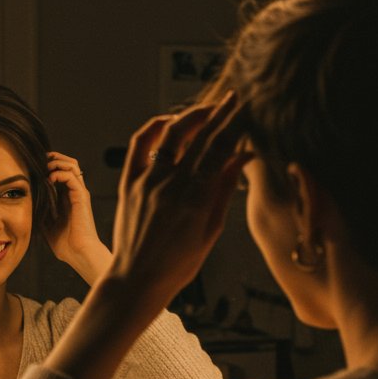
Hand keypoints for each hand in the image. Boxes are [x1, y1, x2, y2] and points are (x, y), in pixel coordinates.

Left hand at [41, 94, 248, 378]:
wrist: (136, 280)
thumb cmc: (178, 264)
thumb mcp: (210, 231)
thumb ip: (223, 191)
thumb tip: (242, 156)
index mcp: (195, 199)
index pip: (221, 149)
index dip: (236, 124)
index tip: (248, 109)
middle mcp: (170, 184)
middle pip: (200, 137)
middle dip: (221, 113)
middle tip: (236, 98)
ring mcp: (147, 181)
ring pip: (171, 134)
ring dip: (191, 117)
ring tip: (208, 111)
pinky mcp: (129, 182)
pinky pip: (140, 145)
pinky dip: (155, 128)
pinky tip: (170, 121)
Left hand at [44, 151, 109, 282]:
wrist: (79, 253)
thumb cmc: (64, 243)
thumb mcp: (45, 224)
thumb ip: (38, 210)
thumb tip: (23, 202)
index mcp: (67, 196)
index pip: (61, 170)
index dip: (48, 164)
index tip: (33, 166)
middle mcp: (75, 192)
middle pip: (69, 162)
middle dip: (54, 158)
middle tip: (39, 161)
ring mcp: (79, 193)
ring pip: (72, 165)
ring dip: (57, 162)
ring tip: (45, 168)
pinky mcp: (82, 197)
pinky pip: (72, 176)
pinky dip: (59, 173)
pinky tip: (49, 179)